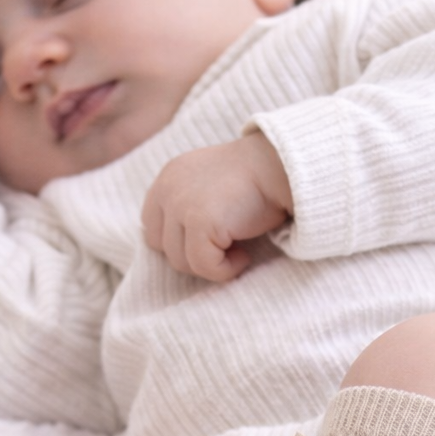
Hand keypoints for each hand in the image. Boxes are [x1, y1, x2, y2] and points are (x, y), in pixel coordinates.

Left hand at [140, 133, 291, 281]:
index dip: (178, 241)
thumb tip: (181, 246)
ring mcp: (180, 205)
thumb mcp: (210, 185)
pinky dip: (225, 270)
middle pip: (162, 248)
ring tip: (238, 248)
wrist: (282, 166)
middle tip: (226, 246)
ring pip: (181, 262)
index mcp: (168, 179)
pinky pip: (204, 266)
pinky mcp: (199, 222)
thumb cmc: (256, 179)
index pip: (152, 227)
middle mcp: (167, 189)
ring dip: (211, 263)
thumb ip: (189, 206)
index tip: (210, 240)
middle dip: (193, 255)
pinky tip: (244, 256)